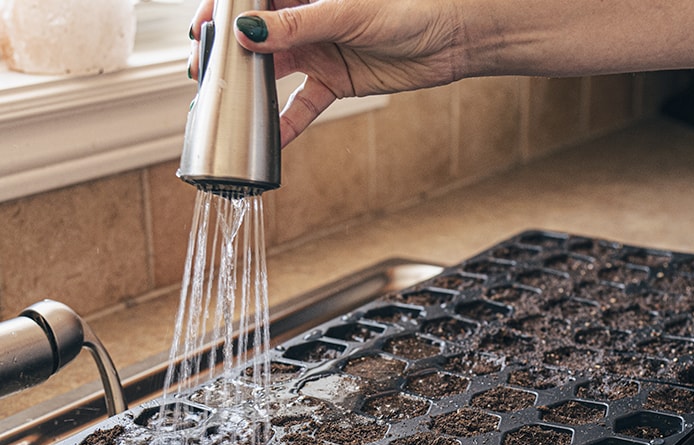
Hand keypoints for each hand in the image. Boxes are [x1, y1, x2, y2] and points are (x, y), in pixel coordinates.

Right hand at [189, 0, 462, 146]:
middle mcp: (307, 18)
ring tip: (226, 106)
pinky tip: (271, 141)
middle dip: (229, 55)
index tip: (201, 31)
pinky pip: (303, 104)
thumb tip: (248, 34)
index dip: (224, 13)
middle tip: (204, 75)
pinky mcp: (335, 80)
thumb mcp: (348, 13)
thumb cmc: (410, 6)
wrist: (451, 37)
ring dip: (252, 89)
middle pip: (257, 36)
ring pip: (274, 71)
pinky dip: (287, 123)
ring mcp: (319, 49)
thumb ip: (297, 26)